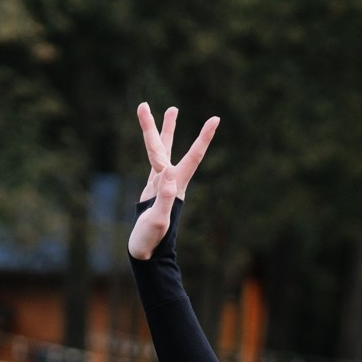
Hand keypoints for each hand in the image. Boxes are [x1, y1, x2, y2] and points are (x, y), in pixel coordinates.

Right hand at [128, 102, 218, 261]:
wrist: (145, 255)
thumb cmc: (151, 242)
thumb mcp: (157, 221)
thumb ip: (164, 198)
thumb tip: (169, 172)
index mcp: (175, 187)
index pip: (192, 157)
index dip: (203, 138)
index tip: (215, 119)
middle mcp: (172, 182)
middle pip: (169, 147)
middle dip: (166, 126)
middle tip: (171, 107)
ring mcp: (162, 184)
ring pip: (163, 150)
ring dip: (163, 130)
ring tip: (170, 109)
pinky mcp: (153, 189)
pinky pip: (155, 162)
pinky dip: (156, 148)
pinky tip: (157, 144)